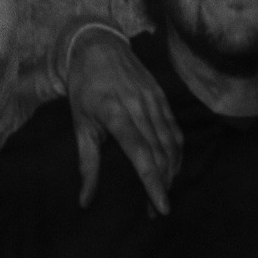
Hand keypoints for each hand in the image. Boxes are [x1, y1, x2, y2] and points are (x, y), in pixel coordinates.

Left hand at [65, 27, 181, 215]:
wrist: (99, 46)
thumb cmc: (84, 87)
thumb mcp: (80, 125)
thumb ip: (87, 164)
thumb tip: (85, 201)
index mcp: (116, 114)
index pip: (141, 155)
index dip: (153, 183)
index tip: (160, 207)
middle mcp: (140, 107)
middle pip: (160, 154)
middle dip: (161, 185)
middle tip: (155, 211)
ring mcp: (154, 101)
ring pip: (171, 144)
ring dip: (171, 172)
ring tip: (163, 193)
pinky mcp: (162, 98)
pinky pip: (175, 131)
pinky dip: (177, 154)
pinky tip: (173, 169)